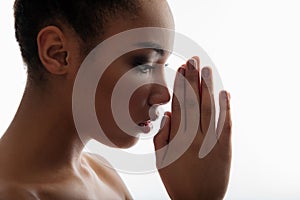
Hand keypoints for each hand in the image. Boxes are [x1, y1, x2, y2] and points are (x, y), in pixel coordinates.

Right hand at [154, 57, 231, 199]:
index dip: (179, 86)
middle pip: (192, 102)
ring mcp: (210, 141)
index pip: (178, 105)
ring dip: (207, 88)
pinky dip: (225, 108)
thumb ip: (161, 136)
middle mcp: (193, 136)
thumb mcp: (160, 160)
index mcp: (176, 138)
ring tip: (206, 70)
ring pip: (208, 109)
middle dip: (192, 80)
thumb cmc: (177, 181)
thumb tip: (168, 114)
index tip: (180, 70)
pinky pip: (225, 124)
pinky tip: (224, 93)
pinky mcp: (224, 148)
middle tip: (193, 61)